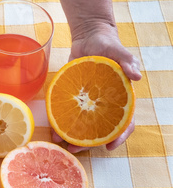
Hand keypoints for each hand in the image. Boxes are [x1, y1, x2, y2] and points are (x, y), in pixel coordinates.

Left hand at [52, 23, 141, 152]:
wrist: (88, 37)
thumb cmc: (107, 44)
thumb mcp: (118, 50)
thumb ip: (127, 62)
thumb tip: (137, 77)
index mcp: (119, 98)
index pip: (124, 122)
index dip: (119, 136)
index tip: (109, 146)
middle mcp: (103, 104)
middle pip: (98, 129)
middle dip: (87, 143)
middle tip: (74, 149)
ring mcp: (86, 102)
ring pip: (81, 124)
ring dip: (70, 135)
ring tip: (58, 142)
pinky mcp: (72, 96)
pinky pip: (66, 112)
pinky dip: (59, 121)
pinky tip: (51, 128)